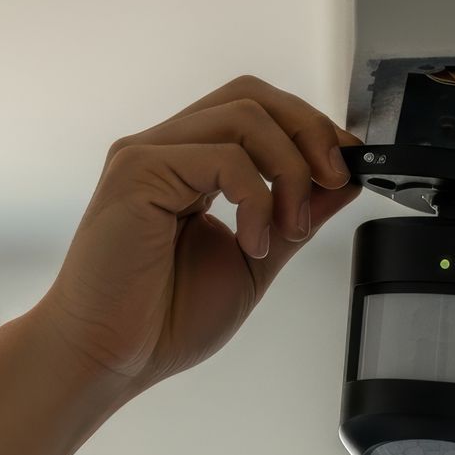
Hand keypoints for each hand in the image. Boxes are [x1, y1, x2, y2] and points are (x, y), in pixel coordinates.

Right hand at [36, 76, 362, 389]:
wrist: (108, 359)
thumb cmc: (162, 320)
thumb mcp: (256, 260)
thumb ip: (296, 214)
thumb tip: (344, 179)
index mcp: (190, 165)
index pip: (258, 111)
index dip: (310, 130)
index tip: (346, 169)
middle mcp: (166, 149)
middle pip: (253, 95)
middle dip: (309, 132)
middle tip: (333, 181)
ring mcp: (147, 155)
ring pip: (244, 115)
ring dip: (289, 169)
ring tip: (288, 228)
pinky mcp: (136, 171)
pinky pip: (222, 156)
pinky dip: (256, 197)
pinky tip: (253, 241)